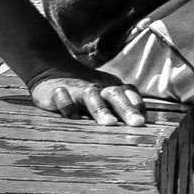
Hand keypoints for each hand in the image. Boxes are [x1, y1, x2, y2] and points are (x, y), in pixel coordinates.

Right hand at [27, 68, 144, 126]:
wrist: (50, 69)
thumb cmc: (85, 90)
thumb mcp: (104, 94)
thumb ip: (123, 105)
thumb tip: (142, 123)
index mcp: (111, 87)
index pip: (129, 93)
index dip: (137, 105)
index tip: (143, 122)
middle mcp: (97, 87)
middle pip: (115, 94)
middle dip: (126, 108)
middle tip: (136, 123)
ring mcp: (76, 89)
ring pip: (90, 96)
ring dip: (100, 109)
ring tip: (109, 123)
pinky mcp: (55, 92)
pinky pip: (61, 97)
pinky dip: (66, 104)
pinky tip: (71, 114)